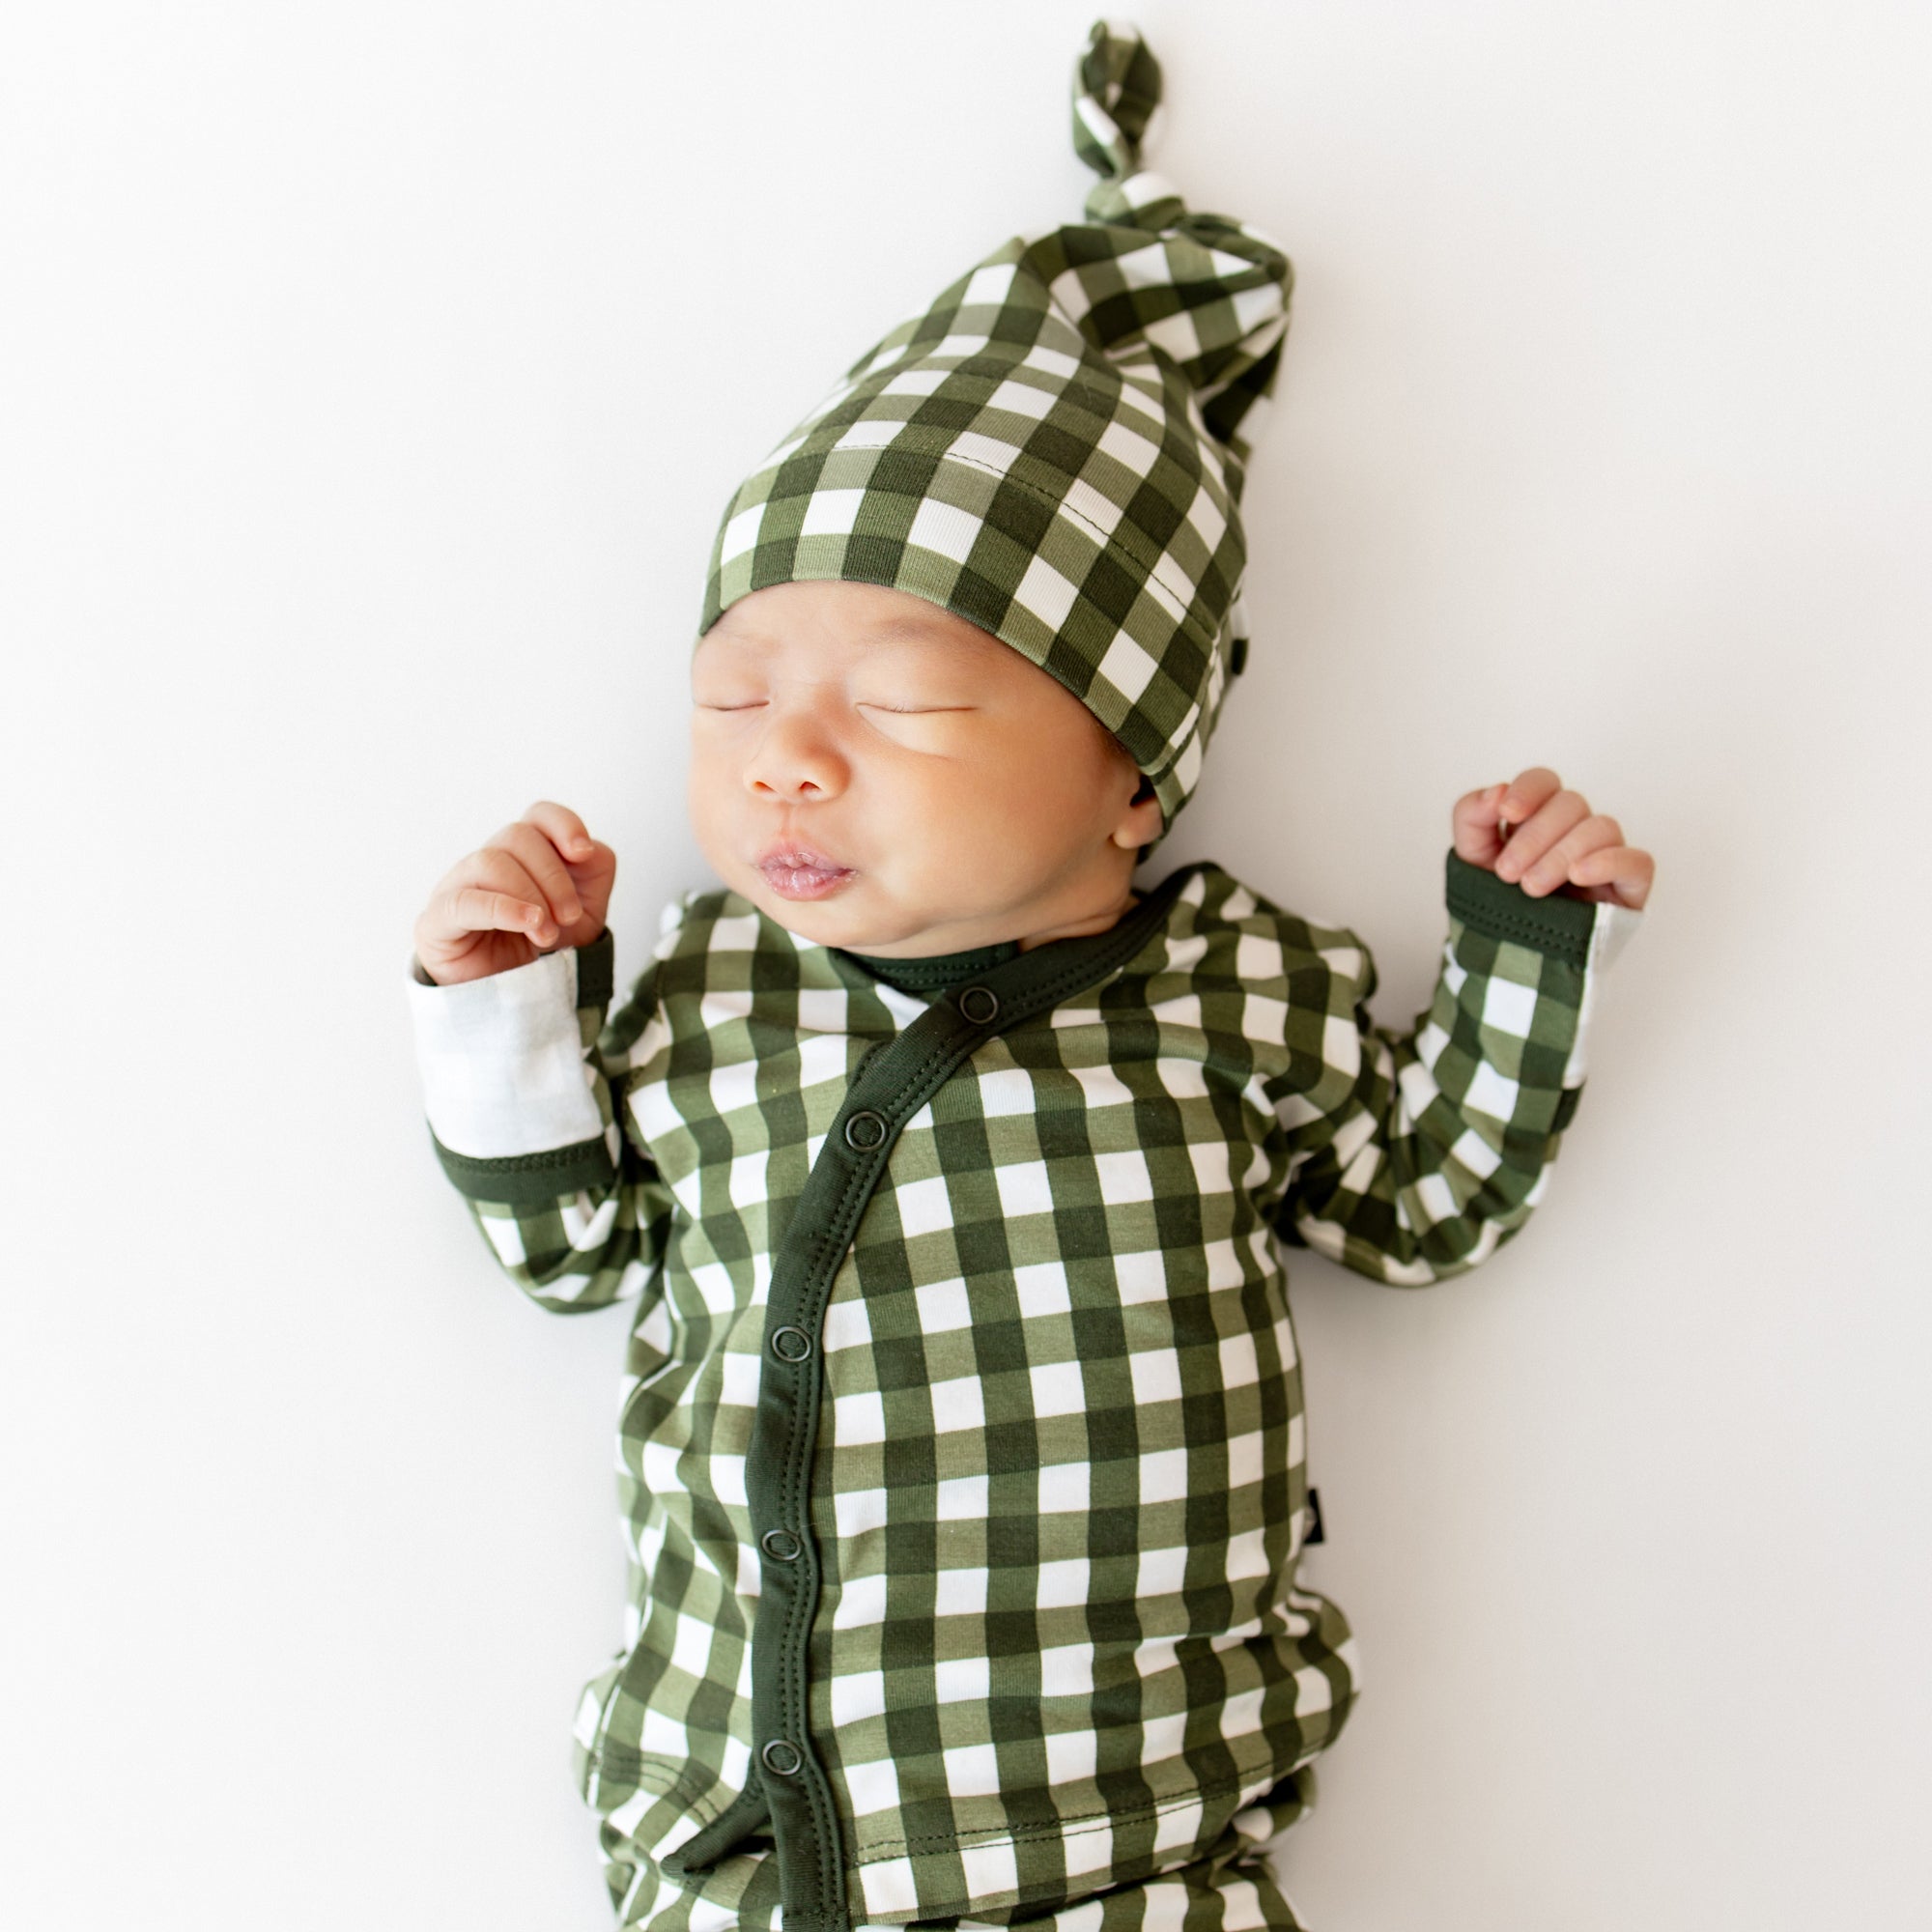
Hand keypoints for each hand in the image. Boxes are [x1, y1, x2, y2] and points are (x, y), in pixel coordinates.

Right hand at [413, 801, 617, 984]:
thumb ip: (596, 873)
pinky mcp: (437, 920)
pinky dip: (502, 908)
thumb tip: (588, 850)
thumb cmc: (543, 946)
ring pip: (491, 861)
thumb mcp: (587, 911)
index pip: (538, 815)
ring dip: (530, 896)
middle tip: (569, 917)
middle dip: (554, 878)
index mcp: (523, 853)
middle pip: (518, 836)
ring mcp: (458, 886)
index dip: (563, 824)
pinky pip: (463, 901)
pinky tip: (527, 923)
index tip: (583, 852)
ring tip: (547, 934)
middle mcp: (487, 861)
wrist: (514, 997)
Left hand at [1452, 767, 1653, 910]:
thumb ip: (1471, 817)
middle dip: (1535, 836)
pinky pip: (1636, 862)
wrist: (1509, 958)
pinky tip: (1578, 875)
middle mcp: (1576, 830)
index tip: (1507, 813)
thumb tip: (1496, 791)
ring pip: (1601, 827)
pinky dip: (1608, 862)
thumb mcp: (1470, 858)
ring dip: (1562, 854)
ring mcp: (1605, 857)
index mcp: (1540, 816)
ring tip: (1532, 888)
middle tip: (1508, 873)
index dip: (1529, 789)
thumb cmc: (1496, 902)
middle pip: (1571, 803)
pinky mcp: (1628, 888)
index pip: (1545, 781)